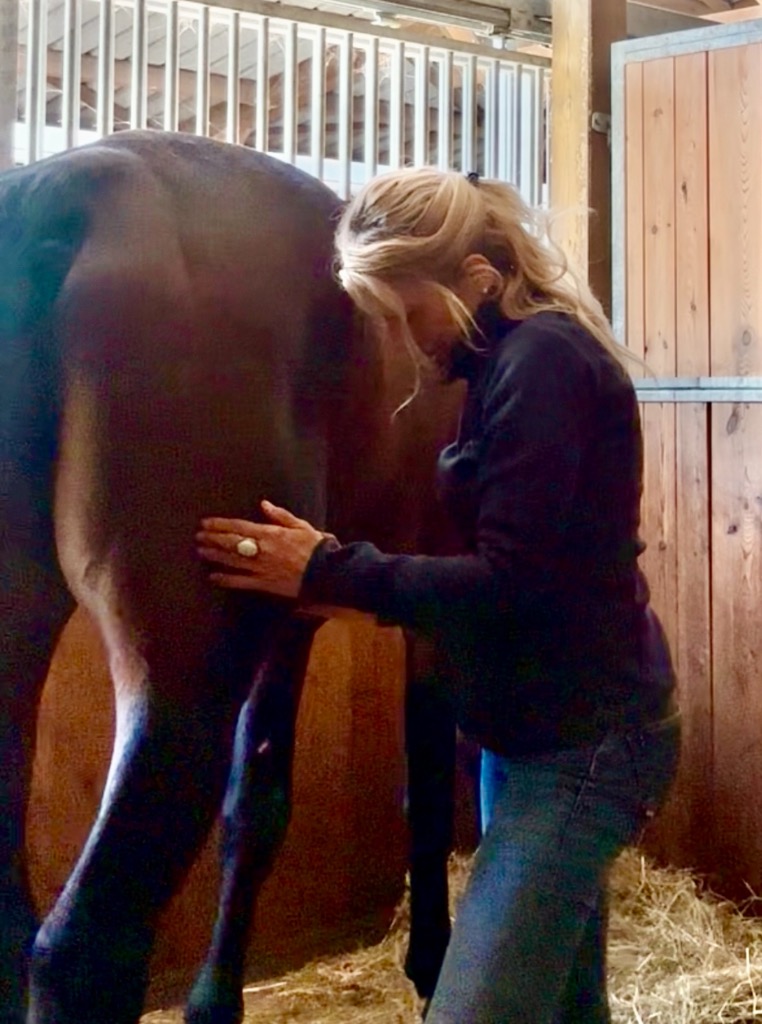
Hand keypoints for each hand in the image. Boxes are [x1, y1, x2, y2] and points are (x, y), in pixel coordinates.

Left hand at [196, 500, 326, 597]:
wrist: (327, 573)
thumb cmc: (317, 548)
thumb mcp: (301, 526)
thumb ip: (280, 516)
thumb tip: (264, 505)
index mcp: (270, 534)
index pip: (239, 527)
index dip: (220, 524)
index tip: (206, 523)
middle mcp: (262, 550)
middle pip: (231, 543)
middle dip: (213, 538)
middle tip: (199, 536)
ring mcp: (261, 568)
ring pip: (232, 560)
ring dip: (215, 555)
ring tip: (201, 551)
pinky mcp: (264, 584)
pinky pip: (241, 581)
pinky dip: (226, 579)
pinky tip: (214, 577)